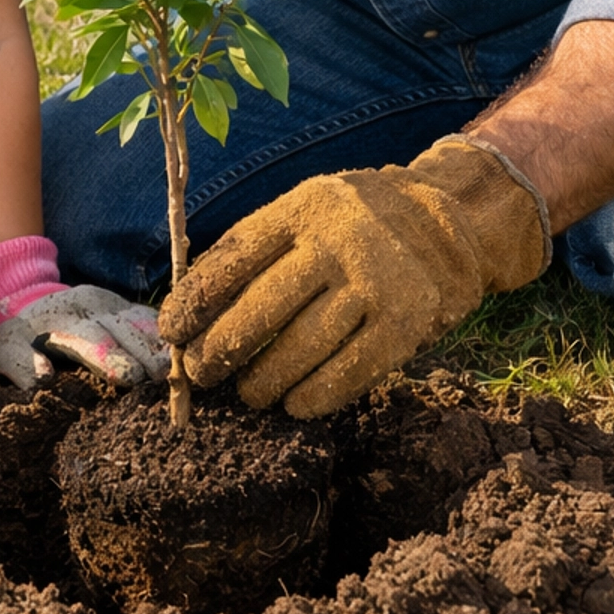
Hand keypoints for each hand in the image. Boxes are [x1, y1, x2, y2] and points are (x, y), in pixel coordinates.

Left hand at [0, 235, 167, 390]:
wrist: (21, 291)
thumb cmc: (13, 331)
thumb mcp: (5, 347)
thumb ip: (21, 363)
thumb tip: (43, 378)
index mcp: (64, 321)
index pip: (93, 342)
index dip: (113, 360)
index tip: (132, 378)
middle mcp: (92, 307)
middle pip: (125, 332)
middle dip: (146, 354)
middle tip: (165, 377)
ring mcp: (110, 303)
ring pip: (140, 321)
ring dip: (159, 343)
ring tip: (178, 365)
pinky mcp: (121, 304)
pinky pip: (146, 316)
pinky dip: (162, 332)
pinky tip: (179, 348)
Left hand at [159, 135, 548, 418]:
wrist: (441, 224)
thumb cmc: (347, 229)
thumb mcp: (302, 215)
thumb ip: (253, 253)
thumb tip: (189, 316)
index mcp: (302, 209)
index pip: (235, 259)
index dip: (196, 301)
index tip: (172, 332)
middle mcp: (338, 241)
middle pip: (263, 308)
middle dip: (221, 349)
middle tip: (202, 373)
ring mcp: (375, 281)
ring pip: (302, 347)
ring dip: (265, 381)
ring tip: (250, 393)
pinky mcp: (404, 322)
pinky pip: (349, 372)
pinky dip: (315, 396)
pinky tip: (294, 403)